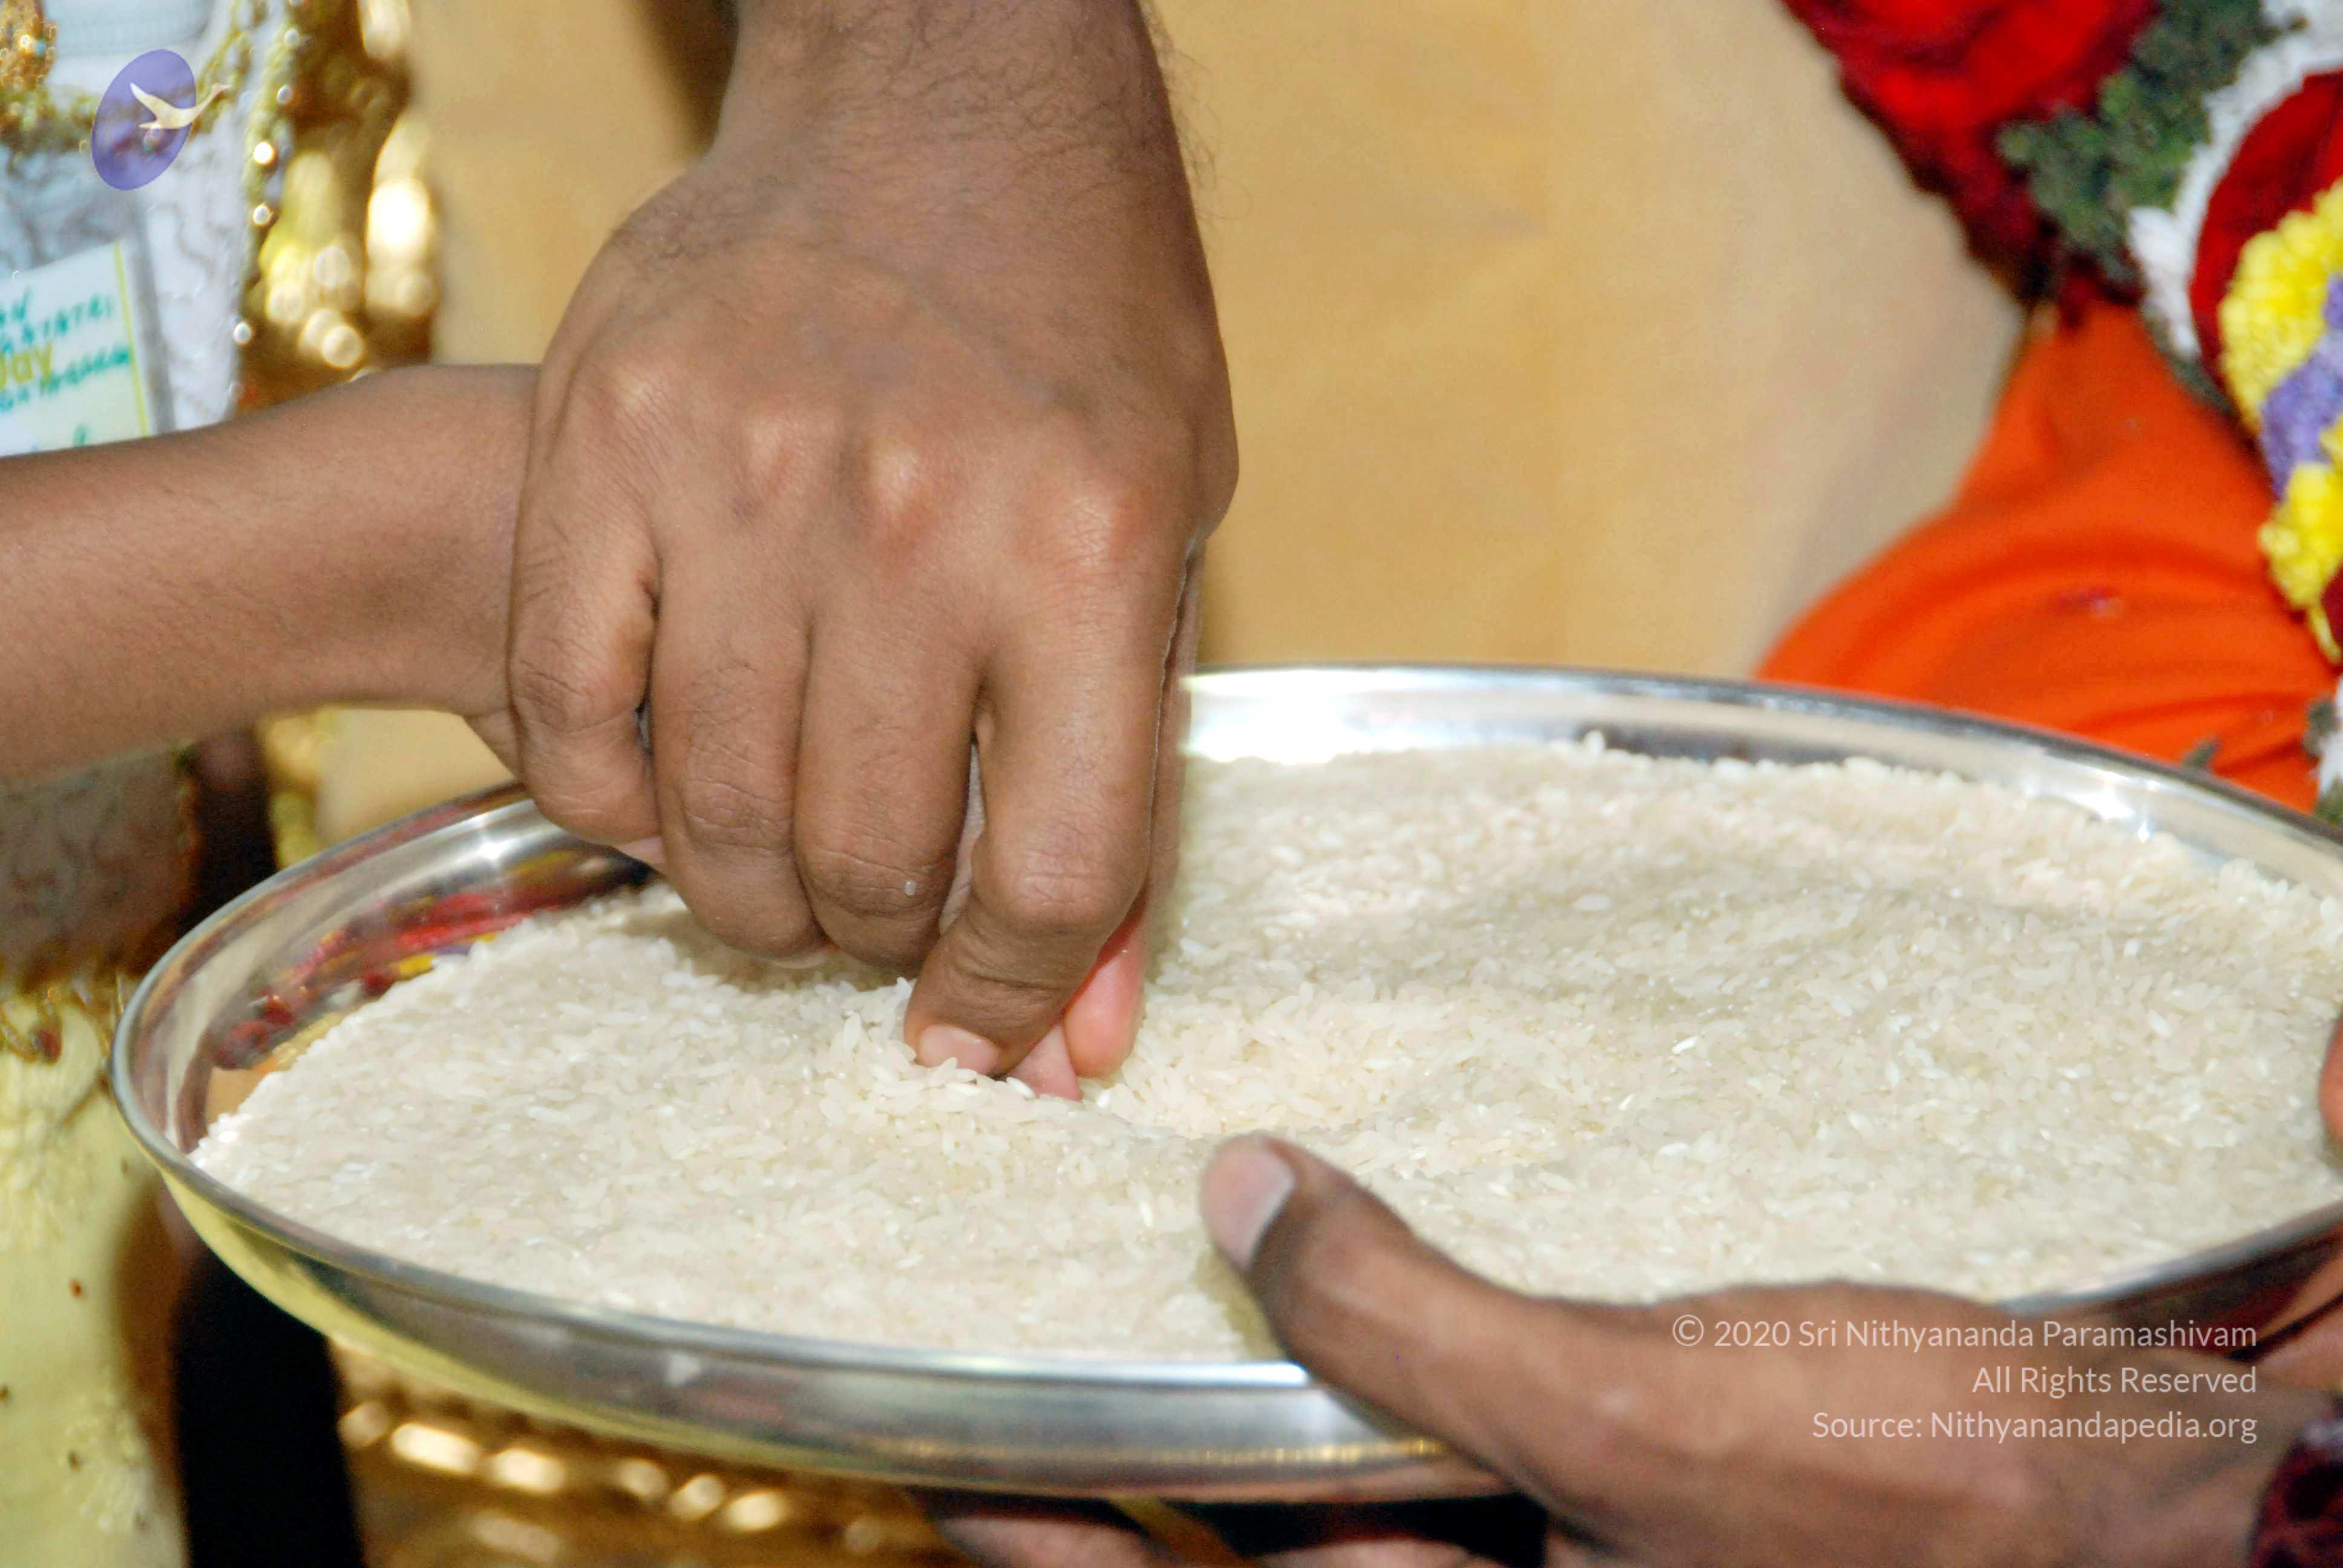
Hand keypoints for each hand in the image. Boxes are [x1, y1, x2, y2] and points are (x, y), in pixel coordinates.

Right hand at [470, 0, 1233, 1094]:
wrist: (940, 94)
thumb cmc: (1084, 324)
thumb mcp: (1167, 542)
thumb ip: (1124, 793)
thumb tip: (1066, 1047)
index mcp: (1085, 551)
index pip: (1053, 873)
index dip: (1016, 999)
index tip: (983, 1041)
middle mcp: (913, 523)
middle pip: (872, 863)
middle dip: (883, 943)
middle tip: (880, 924)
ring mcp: (739, 477)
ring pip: (717, 815)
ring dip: (755, 895)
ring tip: (787, 875)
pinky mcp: (602, 436)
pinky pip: (573, 709)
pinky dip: (617, 800)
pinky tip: (673, 790)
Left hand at [934, 1138, 2333, 1566]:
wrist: (2173, 1511)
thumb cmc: (1937, 1505)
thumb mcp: (1652, 1415)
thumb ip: (1421, 1323)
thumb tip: (1241, 1199)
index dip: (1058, 1550)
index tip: (941, 1472)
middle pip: (1270, 1561)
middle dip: (1140, 1475)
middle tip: (1017, 1370)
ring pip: (1369, 1501)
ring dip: (1267, 1408)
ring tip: (1168, 1302)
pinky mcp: (1651, 1497)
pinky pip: (1479, 1443)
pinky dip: (1399, 1369)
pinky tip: (1359, 1282)